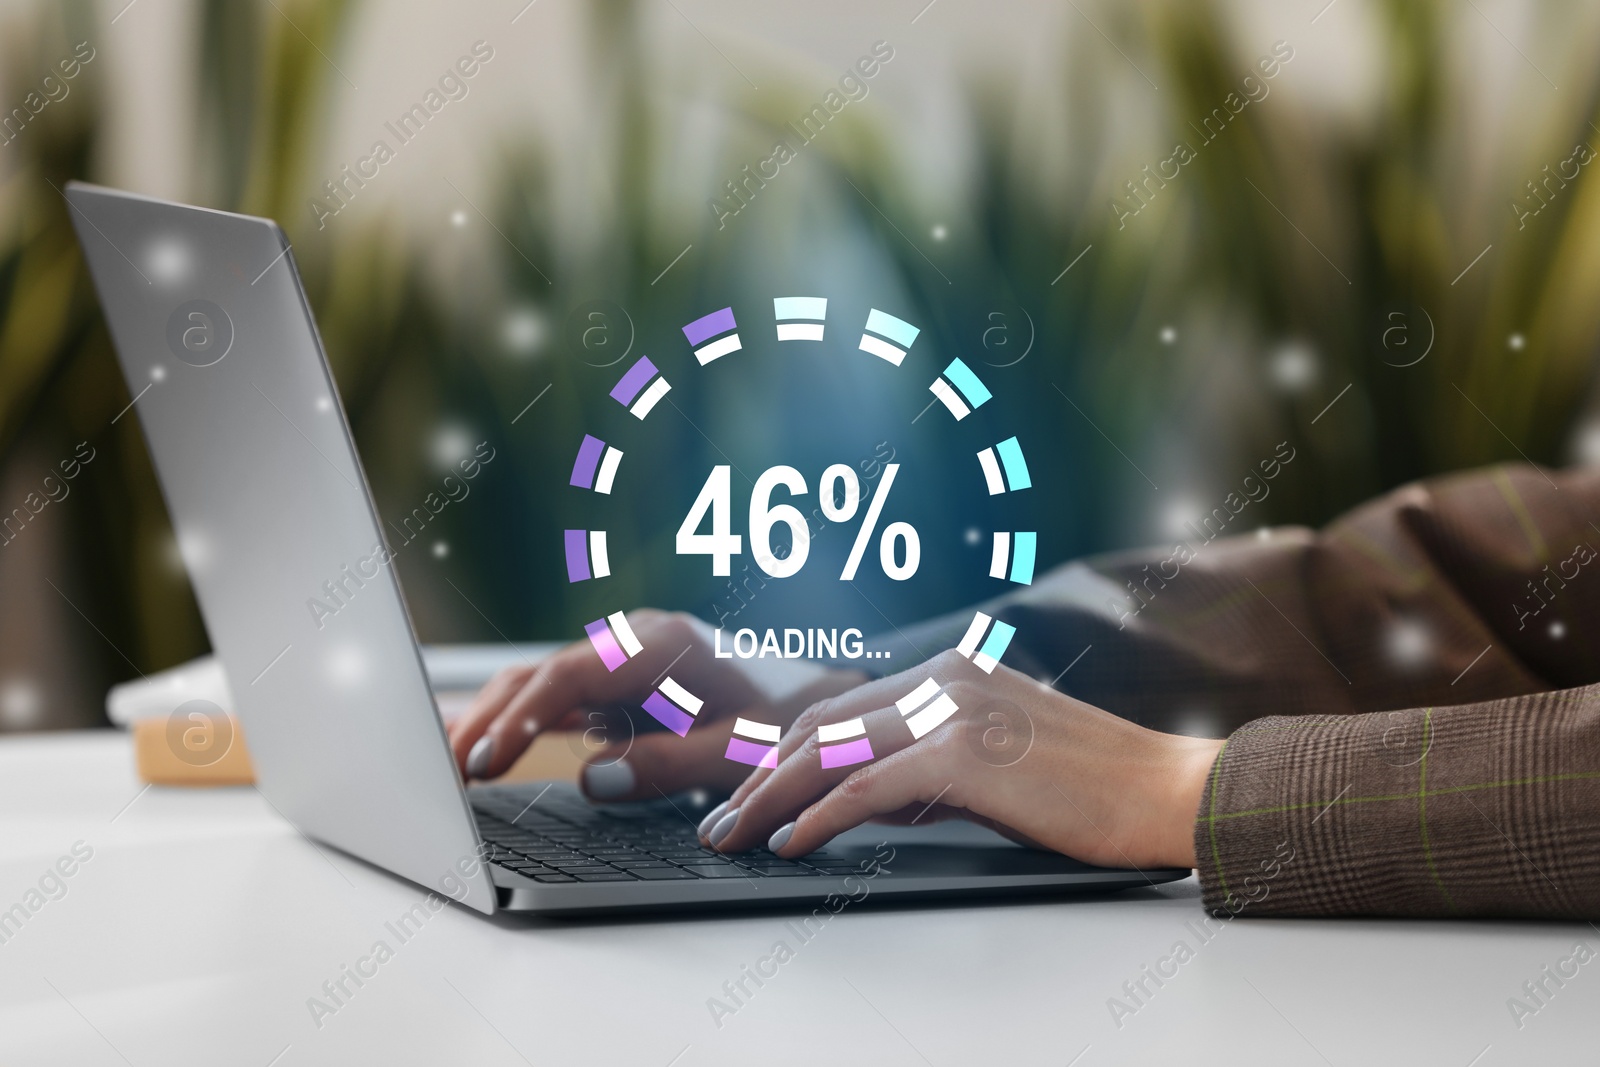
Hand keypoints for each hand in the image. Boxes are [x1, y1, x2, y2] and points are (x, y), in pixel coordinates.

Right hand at [446, 610, 867, 797]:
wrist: (816, 692)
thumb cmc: (785, 717)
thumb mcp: (739, 749)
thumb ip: (670, 765)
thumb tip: (591, 780)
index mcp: (662, 646)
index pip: (571, 674)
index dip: (523, 717)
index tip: (486, 759)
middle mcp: (633, 639)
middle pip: (541, 673)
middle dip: (487, 718)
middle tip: (442, 773)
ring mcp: (621, 655)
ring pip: (540, 682)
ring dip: (495, 720)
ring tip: (448, 768)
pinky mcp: (617, 679)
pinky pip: (557, 695)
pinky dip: (519, 720)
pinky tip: (481, 749)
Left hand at [696, 649, 1222, 870]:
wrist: (1162, 788)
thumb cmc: (1088, 784)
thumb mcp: (993, 761)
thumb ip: (926, 766)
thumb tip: (859, 797)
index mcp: (950, 669)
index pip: (843, 707)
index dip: (785, 751)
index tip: (750, 789)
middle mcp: (944, 676)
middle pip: (821, 723)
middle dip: (760, 773)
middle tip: (722, 818)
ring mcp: (952, 708)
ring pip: (830, 750)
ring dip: (770, 796)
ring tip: (733, 834)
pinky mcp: (963, 752)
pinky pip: (866, 787)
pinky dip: (818, 816)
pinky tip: (790, 843)